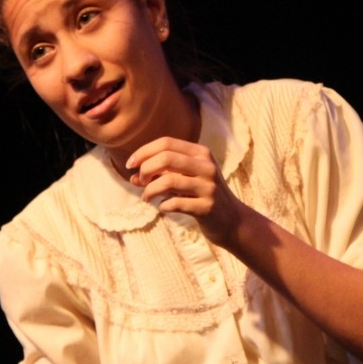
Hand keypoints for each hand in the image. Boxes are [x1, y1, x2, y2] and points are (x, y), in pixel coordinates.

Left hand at [127, 137, 245, 246]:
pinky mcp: (207, 207)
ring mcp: (208, 187)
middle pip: (166, 158)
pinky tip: (162, 207)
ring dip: (150, 190)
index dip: (143, 152)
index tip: (130, 165)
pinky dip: (163, 205)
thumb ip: (160, 175)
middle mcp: (206, 166)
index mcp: (201, 153)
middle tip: (140, 182)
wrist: (232, 221)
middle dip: (146, 169)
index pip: (166, 142)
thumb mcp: (184, 180)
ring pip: (168, 181)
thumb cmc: (201, 195)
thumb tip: (134, 178)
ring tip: (146, 198)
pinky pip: (175, 203)